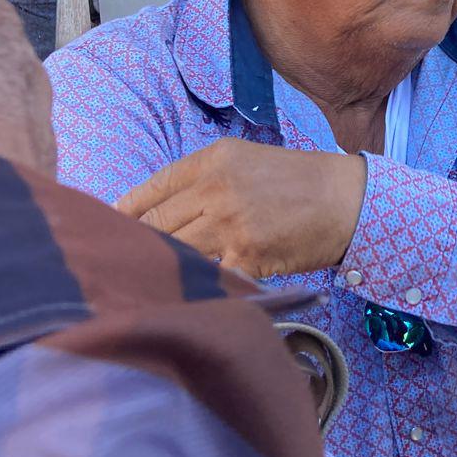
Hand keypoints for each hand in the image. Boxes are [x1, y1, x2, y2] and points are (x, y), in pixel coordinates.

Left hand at [117, 137, 367, 278]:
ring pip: (174, 253)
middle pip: (154, 226)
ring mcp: (229, 224)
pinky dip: (196, 286)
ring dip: (162, 270)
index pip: (150, 190)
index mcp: (212, 161)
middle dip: (136, 248)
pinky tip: (187, 295)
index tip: (109, 232)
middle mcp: (215, 189)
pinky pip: (207, 276)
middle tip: (120, 265)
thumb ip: (201, 180)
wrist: (347, 200)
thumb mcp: (245, 161)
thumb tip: (156, 212)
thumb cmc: (297, 181)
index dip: (123, 215)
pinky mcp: (246, 255)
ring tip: (148, 283)